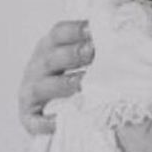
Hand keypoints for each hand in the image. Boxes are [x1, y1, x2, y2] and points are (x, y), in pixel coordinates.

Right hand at [18, 20, 92, 134]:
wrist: (47, 106)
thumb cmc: (71, 74)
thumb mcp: (77, 55)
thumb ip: (94, 44)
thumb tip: (123, 32)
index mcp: (50, 47)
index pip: (59, 33)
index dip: (76, 30)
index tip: (95, 29)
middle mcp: (37, 67)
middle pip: (53, 57)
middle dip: (73, 54)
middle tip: (93, 53)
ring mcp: (31, 92)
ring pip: (43, 86)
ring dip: (64, 84)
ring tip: (84, 84)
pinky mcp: (29, 117)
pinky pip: (36, 120)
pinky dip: (47, 122)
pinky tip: (63, 120)